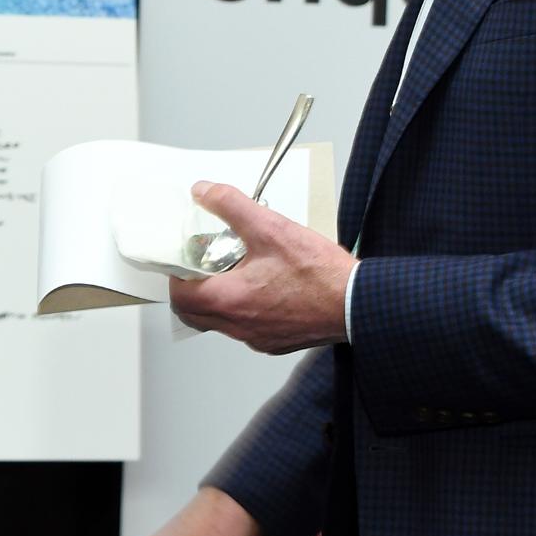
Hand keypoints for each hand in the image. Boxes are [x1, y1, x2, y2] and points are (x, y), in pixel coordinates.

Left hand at [169, 182, 354, 354]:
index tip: (189, 258)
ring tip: (241, 271)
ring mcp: (258, 339)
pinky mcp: (276, 343)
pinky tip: (266, 287)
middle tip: (210, 265)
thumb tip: (205, 192)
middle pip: (196, 314)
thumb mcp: (271, 227)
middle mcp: (240, 327)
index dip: (179, 275)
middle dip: (196, 289)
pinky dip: (246, 310)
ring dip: (221, 299)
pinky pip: (246, 329)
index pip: (181, 296)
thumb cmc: (320, 274)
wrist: (357, 303)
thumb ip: (231, 206)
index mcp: (231, 301)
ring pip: (221, 322)